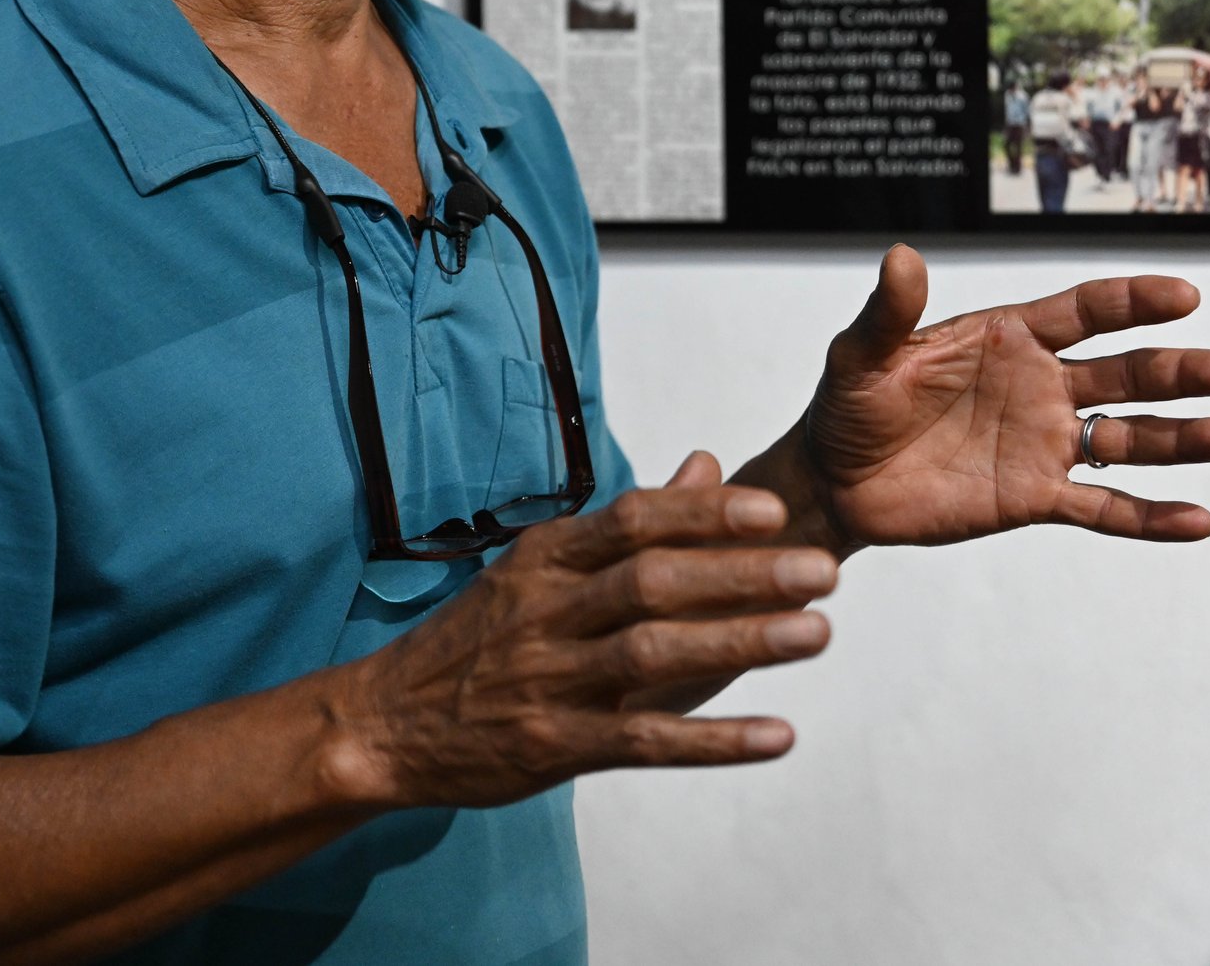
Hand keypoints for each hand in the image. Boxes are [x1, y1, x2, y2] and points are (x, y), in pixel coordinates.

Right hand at [328, 455, 839, 809]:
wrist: (385, 723)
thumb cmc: (478, 638)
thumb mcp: (539, 566)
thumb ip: (628, 523)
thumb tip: (705, 462)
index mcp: (546, 558)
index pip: (631, 519)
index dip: (704, 512)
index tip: (774, 509)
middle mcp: (547, 611)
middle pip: (655, 581)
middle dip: (744, 574)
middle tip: (823, 570)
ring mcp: (549, 680)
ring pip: (657, 654)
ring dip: (743, 643)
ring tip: (817, 635)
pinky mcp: (553, 747)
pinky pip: (645, 742)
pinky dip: (715, 740)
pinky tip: (777, 736)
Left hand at [800, 246, 1209, 549]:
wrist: (833, 481)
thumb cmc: (848, 405)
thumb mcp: (860, 354)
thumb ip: (888, 311)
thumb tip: (900, 256)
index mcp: (1009, 337)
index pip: (1086, 311)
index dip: (1135, 301)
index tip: (1185, 296)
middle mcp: (1040, 386)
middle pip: (1125, 374)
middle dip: (1180, 372)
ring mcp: (1043, 443)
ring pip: (1128, 439)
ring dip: (1181, 439)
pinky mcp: (1034, 498)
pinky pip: (1103, 508)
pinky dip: (1150, 517)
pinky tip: (1199, 521)